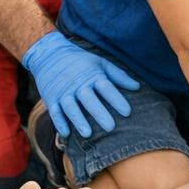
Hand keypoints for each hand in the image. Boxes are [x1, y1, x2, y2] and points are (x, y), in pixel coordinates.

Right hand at [22, 31, 138, 139]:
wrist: (50, 54)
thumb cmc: (81, 61)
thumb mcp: (101, 63)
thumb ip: (119, 76)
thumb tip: (138, 87)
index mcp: (93, 75)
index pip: (106, 88)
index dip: (117, 99)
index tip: (127, 112)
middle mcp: (78, 85)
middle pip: (89, 100)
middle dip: (99, 113)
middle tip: (111, 127)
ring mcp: (63, 92)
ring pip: (71, 107)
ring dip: (78, 120)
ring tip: (88, 134)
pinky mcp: (51, 98)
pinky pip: (54, 112)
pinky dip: (59, 122)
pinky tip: (66, 133)